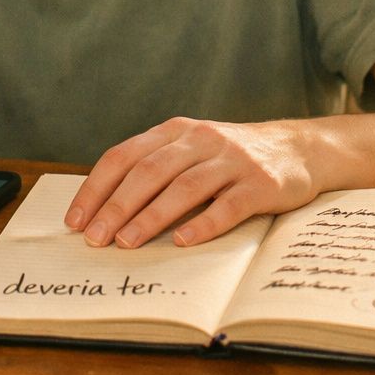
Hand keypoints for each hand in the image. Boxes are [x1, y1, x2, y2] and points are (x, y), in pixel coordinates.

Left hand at [65, 117, 321, 248]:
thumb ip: (154, 168)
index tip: (76, 220)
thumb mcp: (191, 150)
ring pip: (184, 187)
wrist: (298, 149)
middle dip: (117, 205)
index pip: (124, 155)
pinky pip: (228, 205)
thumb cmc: (230, 158)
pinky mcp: (260, 183)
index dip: (96, 187)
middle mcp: (201, 140)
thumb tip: (102, 210)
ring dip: (151, 216)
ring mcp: (232, 160)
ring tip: (127, 243)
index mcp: (176, 130)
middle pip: (149, 171)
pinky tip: (182, 241)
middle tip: (95, 238)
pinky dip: (203, 223)